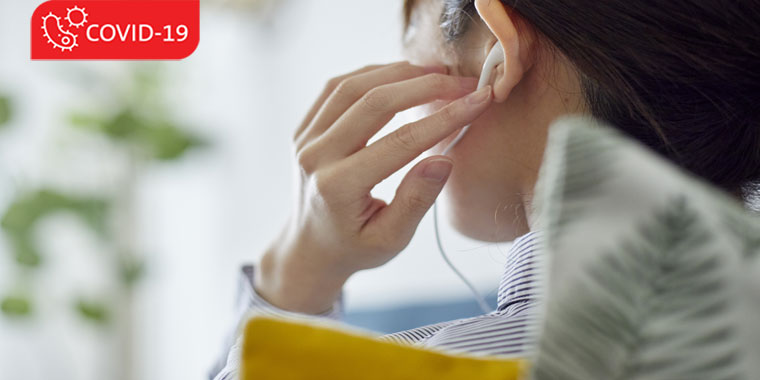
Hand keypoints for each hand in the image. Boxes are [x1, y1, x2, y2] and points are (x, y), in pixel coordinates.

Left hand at [255, 62, 492, 313]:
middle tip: (463, 83)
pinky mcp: (302, 128)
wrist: (310, 248)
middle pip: (374, 103)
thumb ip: (417, 200)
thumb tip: (445, 159)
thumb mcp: (392, 239)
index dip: (444, 118)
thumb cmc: (356, 247)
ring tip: (438, 73)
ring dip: (399, 73)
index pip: (400, 142)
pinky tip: (401, 76)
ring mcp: (304, 139)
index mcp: (337, 188)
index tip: (478, 101)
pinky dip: (371, 75)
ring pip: (353, 86)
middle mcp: (315, 157)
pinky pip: (335, 88)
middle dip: (426, 86)